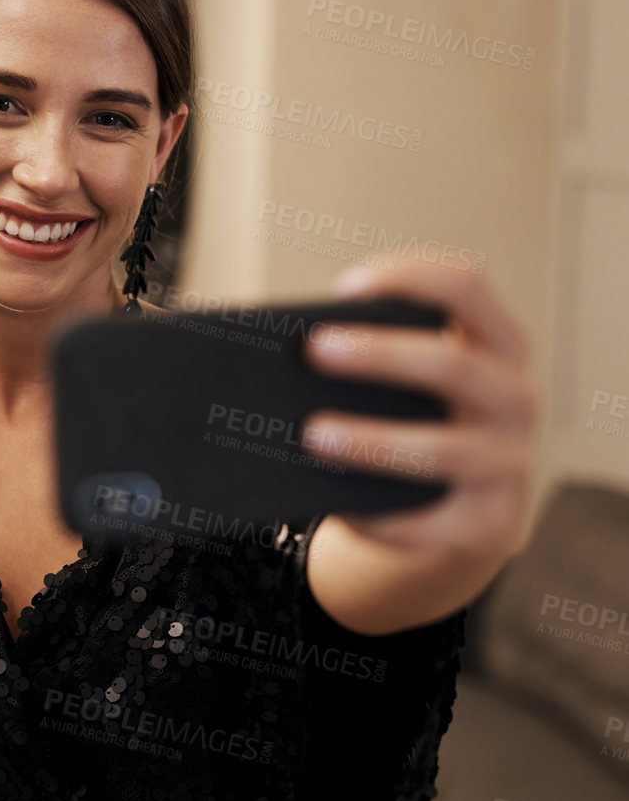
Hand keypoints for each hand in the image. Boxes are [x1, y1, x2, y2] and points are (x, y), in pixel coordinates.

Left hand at [302, 257, 538, 563]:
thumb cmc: (421, 425)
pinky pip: (428, 523)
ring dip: (372, 441)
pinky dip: (379, 517)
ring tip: (312, 435)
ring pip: (441, 451)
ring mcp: (508, 464)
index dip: (409, 277)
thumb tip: (286, 359)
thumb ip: (377, 363)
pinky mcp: (487, 523)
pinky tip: (337, 507)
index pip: (467, 286)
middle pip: (454, 365)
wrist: (465, 513)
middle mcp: (515, 399)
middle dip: (381, 355)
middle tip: (313, 350)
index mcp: (497, 345)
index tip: (346, 288)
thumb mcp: (417, 384)